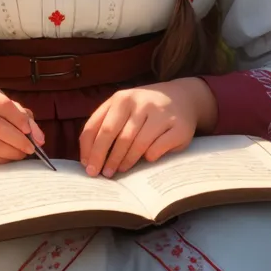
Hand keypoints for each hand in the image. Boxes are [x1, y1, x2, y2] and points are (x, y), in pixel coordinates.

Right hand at [0, 86, 45, 164]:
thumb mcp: (2, 110)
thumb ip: (23, 118)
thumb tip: (39, 138)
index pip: (1, 102)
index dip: (19, 117)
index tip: (30, 131)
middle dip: (16, 139)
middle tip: (30, 148)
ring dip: (9, 151)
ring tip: (20, 155)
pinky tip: (5, 159)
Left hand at [78, 77, 217, 178]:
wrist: (183, 97)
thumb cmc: (145, 109)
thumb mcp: (124, 107)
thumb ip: (106, 125)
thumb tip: (89, 159)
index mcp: (121, 98)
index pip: (96, 126)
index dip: (90, 149)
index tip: (87, 166)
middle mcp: (140, 102)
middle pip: (113, 135)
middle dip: (103, 158)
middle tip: (100, 174)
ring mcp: (160, 113)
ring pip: (135, 144)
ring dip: (124, 161)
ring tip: (119, 170)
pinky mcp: (178, 127)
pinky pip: (156, 149)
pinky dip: (148, 158)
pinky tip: (146, 161)